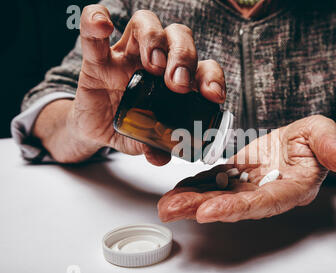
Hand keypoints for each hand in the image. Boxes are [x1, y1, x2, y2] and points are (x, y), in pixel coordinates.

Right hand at [52, 5, 225, 163]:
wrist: (97, 128)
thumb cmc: (130, 126)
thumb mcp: (146, 141)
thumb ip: (155, 148)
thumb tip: (161, 157)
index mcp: (176, 80)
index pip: (202, 67)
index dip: (211, 77)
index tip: (212, 95)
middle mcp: (156, 60)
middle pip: (178, 36)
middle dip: (184, 56)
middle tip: (178, 84)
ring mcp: (127, 55)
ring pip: (146, 24)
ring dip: (154, 39)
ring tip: (153, 65)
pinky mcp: (97, 59)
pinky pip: (93, 34)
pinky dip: (96, 21)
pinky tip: (103, 25)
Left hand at [158, 115, 335, 222]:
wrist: (304, 142)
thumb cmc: (317, 140)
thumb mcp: (326, 132)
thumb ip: (331, 144)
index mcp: (292, 187)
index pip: (264, 202)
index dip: (237, 209)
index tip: (208, 212)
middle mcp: (267, 192)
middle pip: (234, 205)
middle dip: (201, 208)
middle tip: (172, 211)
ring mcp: (250, 186)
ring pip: (220, 196)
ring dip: (192, 201)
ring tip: (166, 205)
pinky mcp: (238, 175)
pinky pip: (215, 182)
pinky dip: (195, 186)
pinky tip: (175, 190)